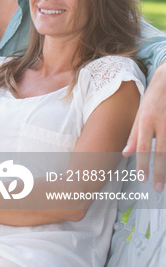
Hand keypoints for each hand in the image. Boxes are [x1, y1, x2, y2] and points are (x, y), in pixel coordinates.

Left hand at [123, 62, 165, 190]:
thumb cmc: (153, 99)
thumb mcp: (140, 113)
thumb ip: (133, 134)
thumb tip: (126, 153)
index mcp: (145, 120)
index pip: (143, 146)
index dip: (143, 163)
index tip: (142, 179)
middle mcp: (159, 122)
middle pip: (160, 151)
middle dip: (158, 171)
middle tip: (156, 188)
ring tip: (164, 181)